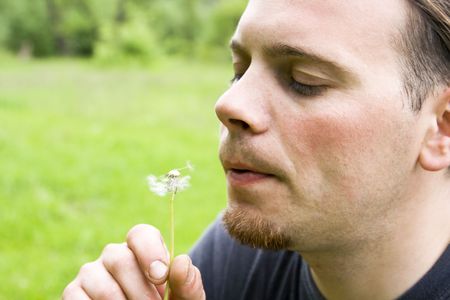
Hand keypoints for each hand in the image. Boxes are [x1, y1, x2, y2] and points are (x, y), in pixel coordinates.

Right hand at [62, 224, 205, 299]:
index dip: (150, 252)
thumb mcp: (184, 298)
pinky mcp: (72, 293)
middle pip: (120, 259)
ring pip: (103, 285)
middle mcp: (113, 255)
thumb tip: (181, 262)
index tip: (161, 277)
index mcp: (142, 249)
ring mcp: (90, 273)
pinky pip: (78, 299)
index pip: (141, 234)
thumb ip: (187, 282)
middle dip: (140, 291)